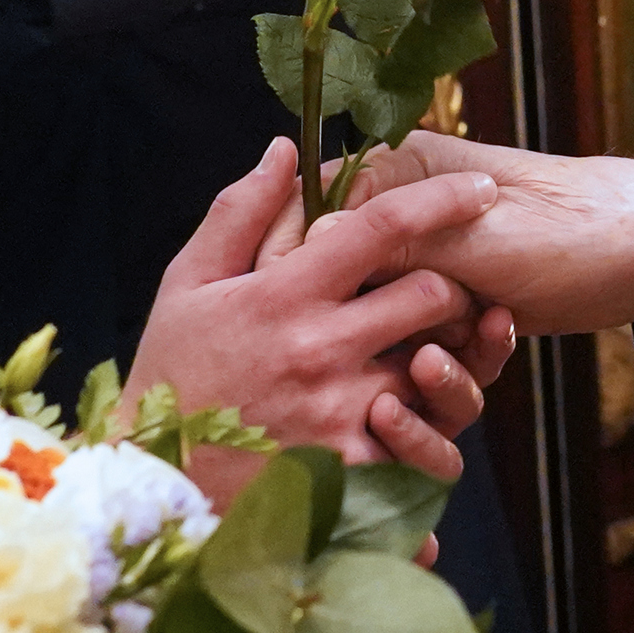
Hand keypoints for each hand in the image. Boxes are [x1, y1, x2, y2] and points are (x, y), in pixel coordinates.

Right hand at [132, 139, 505, 504]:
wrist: (150, 484)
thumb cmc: (171, 373)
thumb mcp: (188, 283)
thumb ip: (240, 212)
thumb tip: (285, 148)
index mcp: (284, 294)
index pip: (382, 226)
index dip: (443, 199)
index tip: (482, 188)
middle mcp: (320, 349)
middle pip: (433, 295)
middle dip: (452, 286)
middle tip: (447, 292)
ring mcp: (340, 413)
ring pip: (440, 369)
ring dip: (450, 358)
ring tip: (435, 356)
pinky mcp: (351, 473)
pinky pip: (425, 448)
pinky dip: (433, 433)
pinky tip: (418, 424)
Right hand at [332, 132, 633, 335]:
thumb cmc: (569, 229)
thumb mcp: (476, 236)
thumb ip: (391, 241)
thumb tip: (308, 240)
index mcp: (400, 174)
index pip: (314, 216)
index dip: (303, 267)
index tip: (305, 315)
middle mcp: (407, 221)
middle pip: (345, 284)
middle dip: (368, 323)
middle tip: (401, 344)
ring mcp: (432, 267)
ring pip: (388, 328)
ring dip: (420, 354)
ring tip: (454, 355)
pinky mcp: (459, 310)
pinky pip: (432, 351)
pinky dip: (456, 366)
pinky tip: (495, 346)